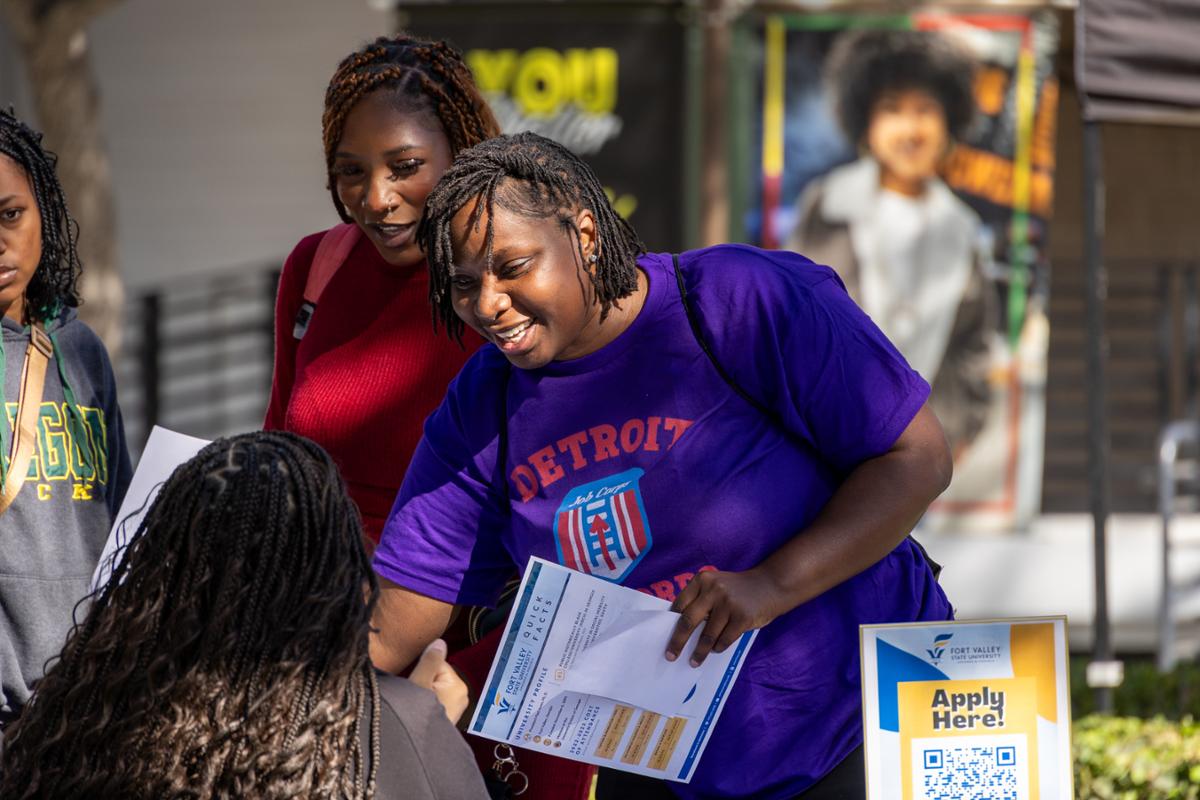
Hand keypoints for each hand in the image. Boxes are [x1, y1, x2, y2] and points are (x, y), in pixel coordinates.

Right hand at [408, 638, 469, 723]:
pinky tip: (417, 710)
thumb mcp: (418, 682)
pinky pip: (434, 700)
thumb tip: (440, 641)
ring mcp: (455, 708)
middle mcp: (461, 695)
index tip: (412, 679)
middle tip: (411, 692)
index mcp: (458, 685)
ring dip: (421, 691)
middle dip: (422, 680)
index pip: (436, 662)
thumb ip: (429, 661)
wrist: (414, 749)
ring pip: (433, 687)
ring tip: (413, 703)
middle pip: (435, 675)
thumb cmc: (416, 715)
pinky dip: (425, 701)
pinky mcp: (447, 718)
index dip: (421, 667)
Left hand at [665, 568, 787, 666]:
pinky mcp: (742, 617)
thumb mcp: (716, 586)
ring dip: (700, 651)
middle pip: (688, 621)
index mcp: (702, 580)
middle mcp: (713, 590)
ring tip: (694, 661)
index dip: (670, 623)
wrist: (770, 585)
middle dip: (677, 642)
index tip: (663, 637)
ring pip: (707, 635)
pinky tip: (716, 650)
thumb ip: (700, 600)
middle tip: (671, 656)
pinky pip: (724, 639)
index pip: (680, 604)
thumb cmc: (738, 590)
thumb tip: (681, 629)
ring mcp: (728, 604)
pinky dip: (718, 647)